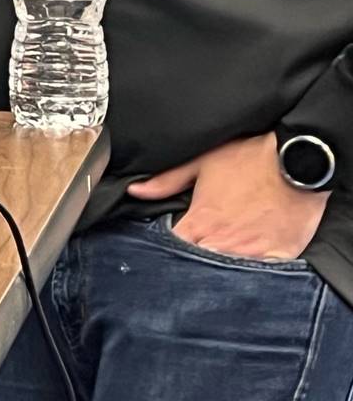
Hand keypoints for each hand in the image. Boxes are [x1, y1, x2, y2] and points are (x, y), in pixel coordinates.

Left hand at [128, 132, 327, 260]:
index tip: (169, 249)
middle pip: (198, 267)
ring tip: (217, 266)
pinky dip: (254, 277)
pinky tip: (248, 271)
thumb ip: (166, 180)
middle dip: (191, 265)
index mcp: (201, 221)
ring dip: (220, 273)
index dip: (167, 252)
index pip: (173, 249)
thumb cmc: (251, 159)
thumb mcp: (202, 162)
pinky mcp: (280, 256)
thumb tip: (136, 190)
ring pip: (227, 277)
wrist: (299, 160)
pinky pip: (262, 277)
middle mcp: (224, 242)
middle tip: (192, 260)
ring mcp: (253, 252)